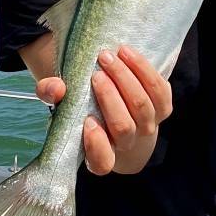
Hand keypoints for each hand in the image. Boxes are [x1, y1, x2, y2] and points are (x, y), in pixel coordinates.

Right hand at [35, 45, 172, 174]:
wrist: (122, 109)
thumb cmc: (87, 109)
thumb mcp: (63, 104)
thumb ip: (51, 94)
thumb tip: (55, 87)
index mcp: (101, 154)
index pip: (102, 161)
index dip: (97, 144)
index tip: (88, 120)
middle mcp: (127, 145)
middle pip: (123, 126)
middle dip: (110, 97)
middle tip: (96, 74)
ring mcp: (148, 127)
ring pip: (142, 105)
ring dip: (125, 77)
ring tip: (108, 57)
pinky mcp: (163, 108)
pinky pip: (159, 90)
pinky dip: (143, 69)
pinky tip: (127, 53)